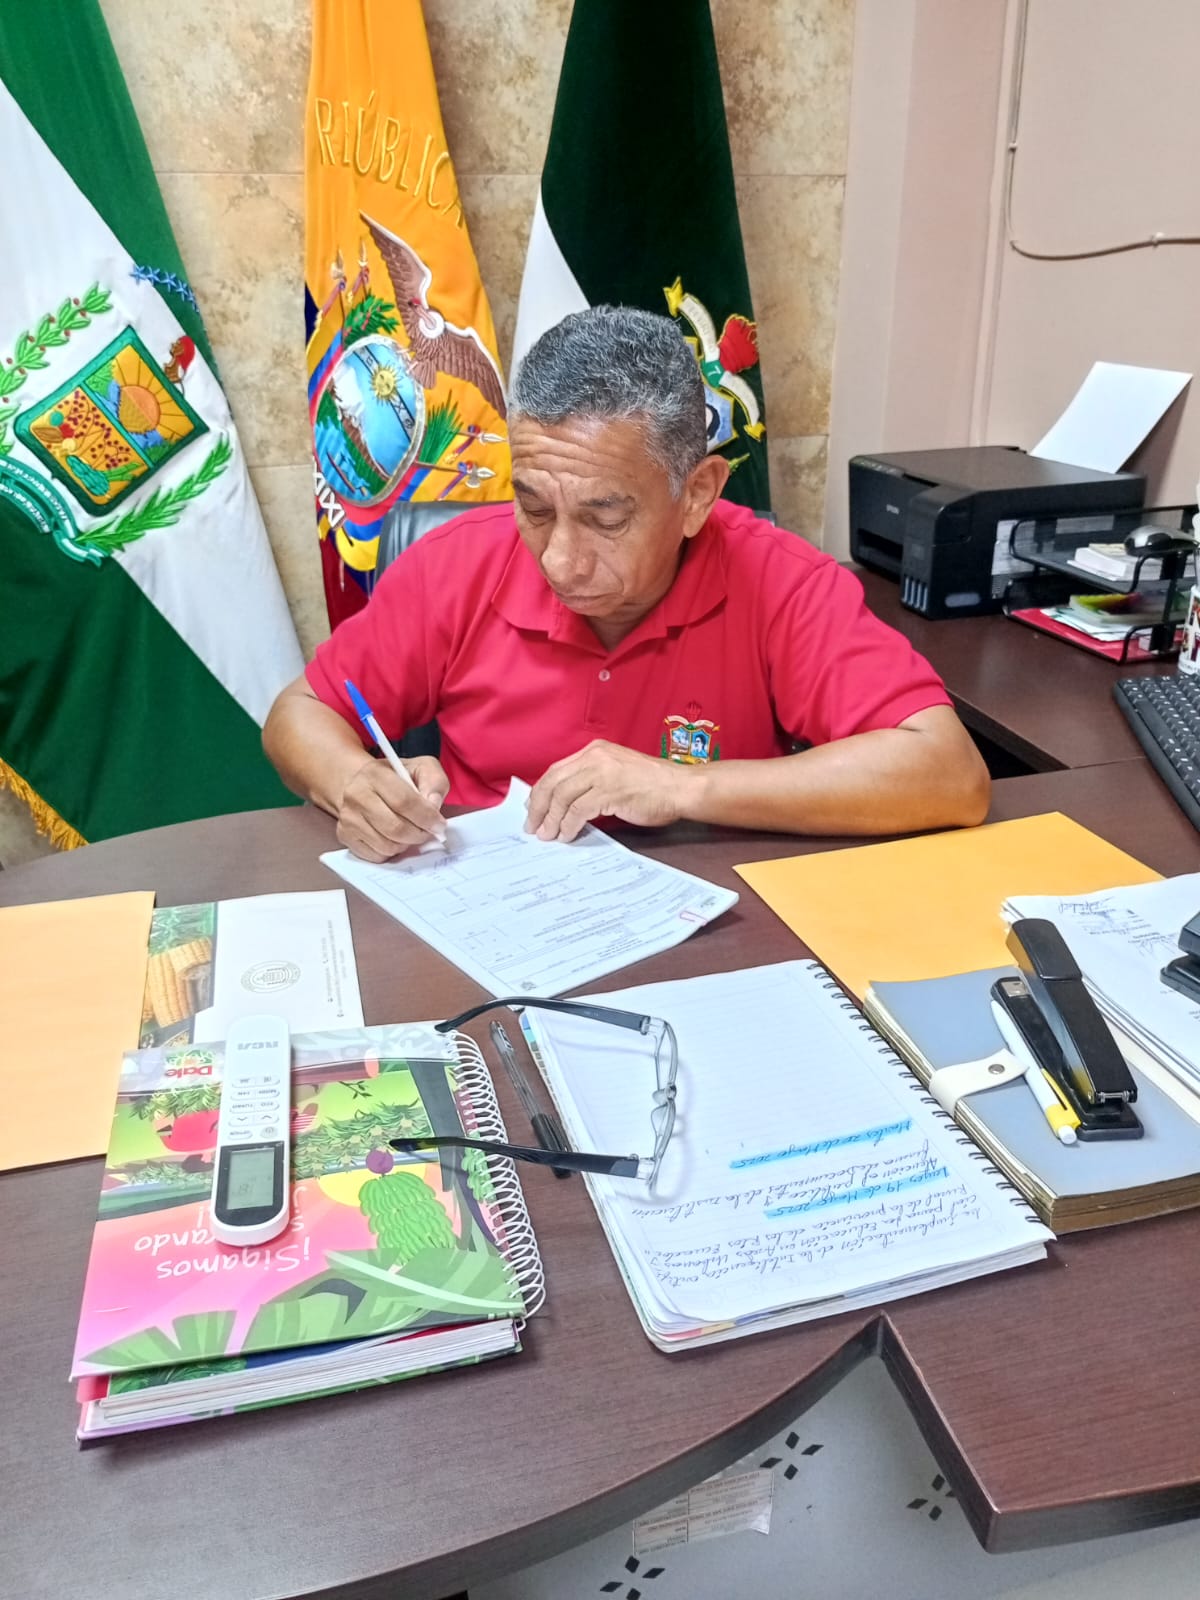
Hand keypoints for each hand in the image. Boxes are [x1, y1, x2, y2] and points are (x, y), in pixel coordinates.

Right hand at [336, 755, 449, 861]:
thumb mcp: (421, 769)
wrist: (365, 786)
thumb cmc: (398, 778)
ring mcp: (348, 817)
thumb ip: (435, 782)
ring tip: (410, 832)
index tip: (439, 825)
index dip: (426, 817)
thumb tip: (434, 805)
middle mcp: (356, 795)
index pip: (404, 802)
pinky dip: (392, 852)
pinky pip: (376, 856)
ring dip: (406, 844)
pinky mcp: (345, 835)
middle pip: (395, 828)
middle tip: (428, 832)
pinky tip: (394, 838)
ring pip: (387, 845)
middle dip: (419, 835)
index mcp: (375, 774)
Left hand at [526, 740, 692, 841]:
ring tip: (546, 835)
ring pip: (562, 797)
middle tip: (532, 826)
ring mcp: (602, 774)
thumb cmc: (654, 785)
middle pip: (553, 782)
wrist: (681, 787)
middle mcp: (595, 758)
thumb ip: (592, 780)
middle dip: (538, 807)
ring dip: (551, 820)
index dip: (541, 792)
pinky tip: (566, 835)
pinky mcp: (609, 792)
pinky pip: (578, 810)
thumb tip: (566, 803)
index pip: (556, 770)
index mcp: (595, 751)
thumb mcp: (617, 772)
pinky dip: (568, 825)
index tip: (533, 809)